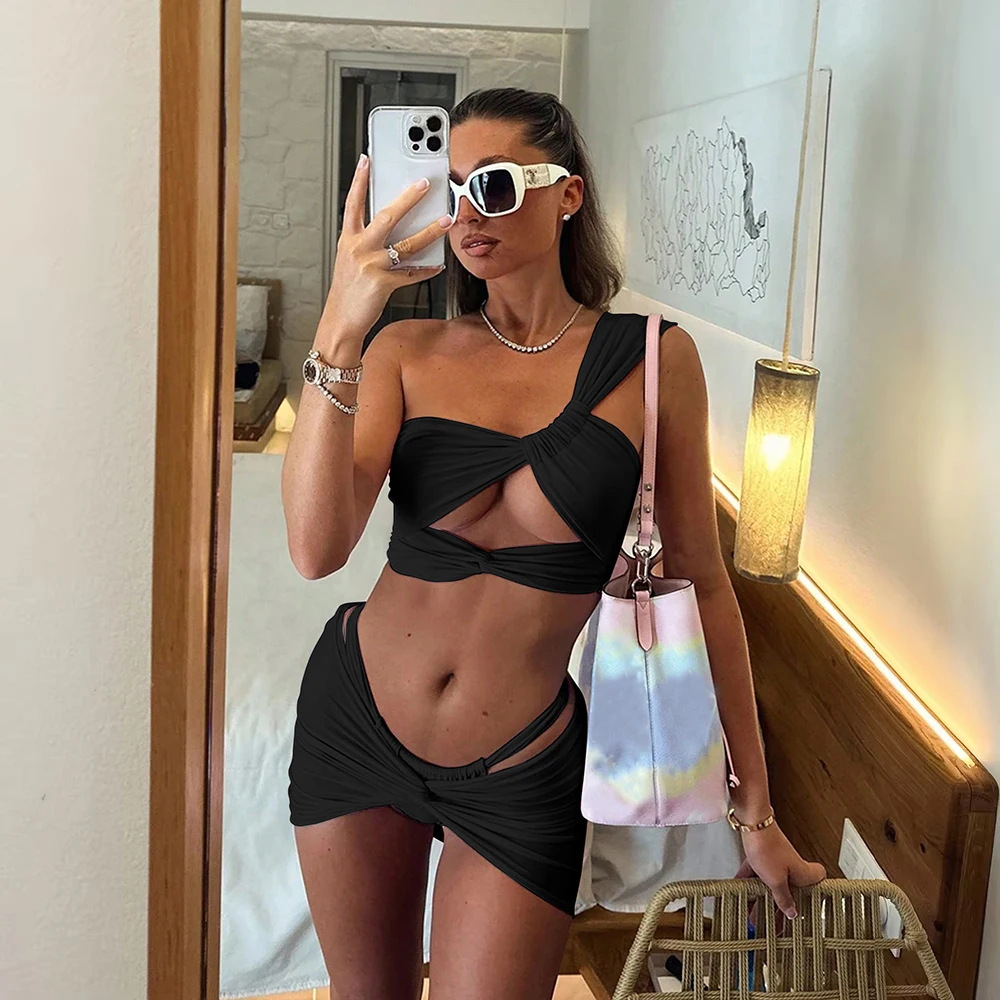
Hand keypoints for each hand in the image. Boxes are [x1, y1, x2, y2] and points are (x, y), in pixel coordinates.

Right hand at [323, 153, 453, 336]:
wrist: (340, 321)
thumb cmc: (347, 291)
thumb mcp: (350, 260)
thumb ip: (367, 242)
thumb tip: (393, 227)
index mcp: (349, 240)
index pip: (353, 203)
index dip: (359, 180)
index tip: (367, 160)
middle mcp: (359, 249)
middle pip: (386, 216)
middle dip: (408, 198)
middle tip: (424, 184)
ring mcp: (371, 266)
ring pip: (406, 244)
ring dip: (429, 232)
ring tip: (445, 221)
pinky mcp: (383, 284)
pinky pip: (411, 274)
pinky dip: (426, 270)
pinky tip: (437, 265)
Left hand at [733, 820, 825, 932]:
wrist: (751, 822)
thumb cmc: (768, 847)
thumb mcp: (776, 880)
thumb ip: (783, 897)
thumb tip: (792, 911)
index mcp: (803, 873)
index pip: (819, 881)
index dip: (816, 894)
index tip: (808, 912)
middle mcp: (792, 867)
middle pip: (789, 890)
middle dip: (779, 908)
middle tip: (773, 925)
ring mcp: (777, 860)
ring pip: (771, 883)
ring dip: (761, 898)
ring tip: (752, 915)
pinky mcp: (763, 855)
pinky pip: (758, 873)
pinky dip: (749, 882)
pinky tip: (739, 891)